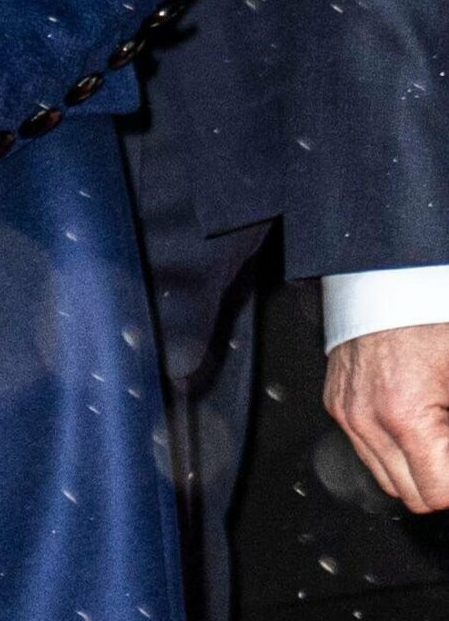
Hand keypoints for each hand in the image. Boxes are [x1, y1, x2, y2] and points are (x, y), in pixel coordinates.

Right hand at [325, 325, 448, 512]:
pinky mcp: (335, 401)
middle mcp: (366, 419)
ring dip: (415, 468)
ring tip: (435, 434)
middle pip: (411, 496)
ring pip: (386, 479)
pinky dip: (391, 447)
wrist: (385, 278)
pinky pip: (365, 449)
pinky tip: (411, 420)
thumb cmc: (427, 319)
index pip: (438, 494)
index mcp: (404, 415)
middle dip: (439, 477)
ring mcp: (346, 411)